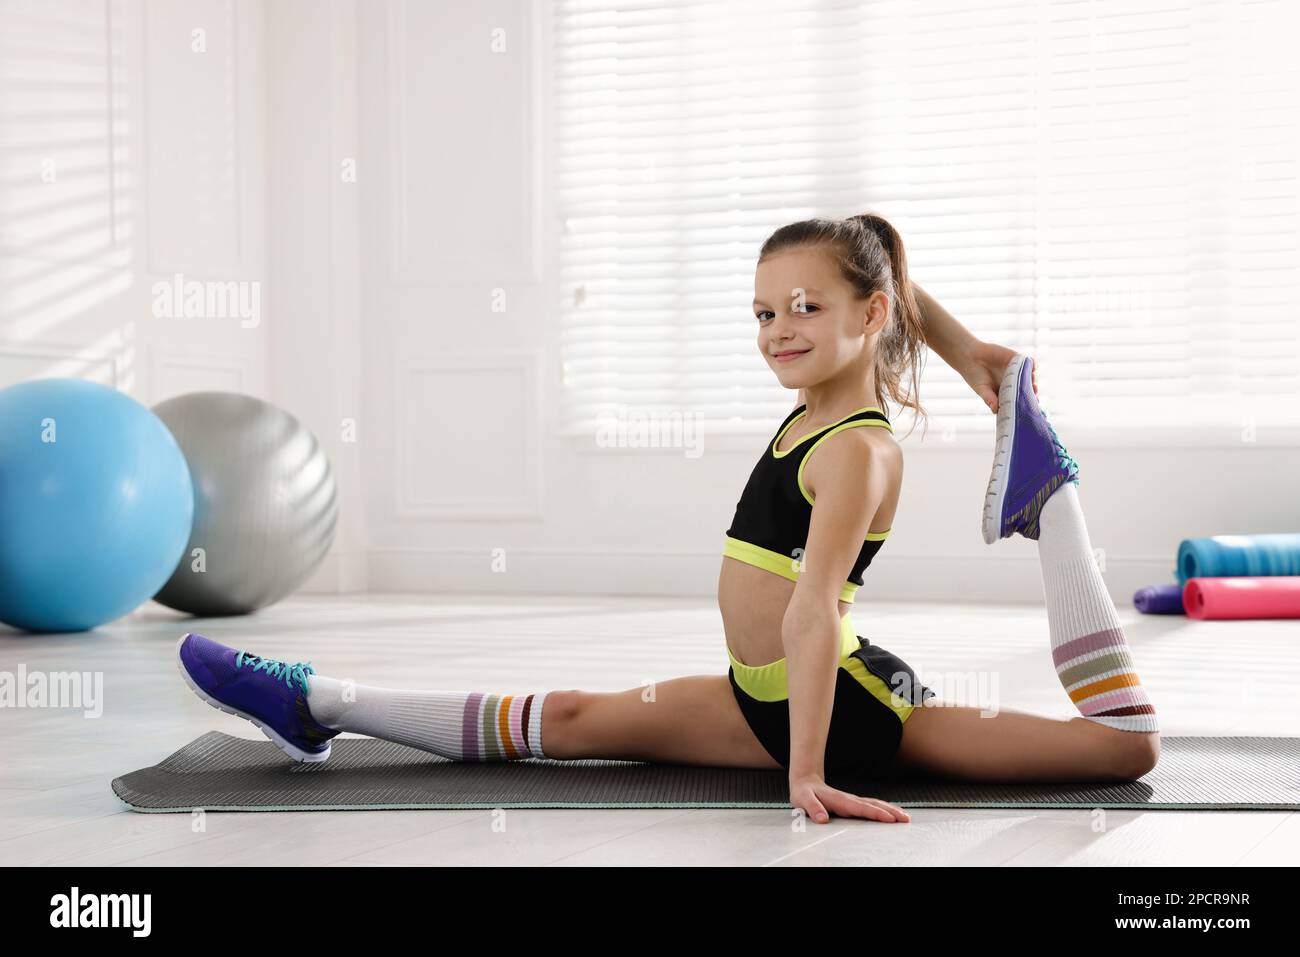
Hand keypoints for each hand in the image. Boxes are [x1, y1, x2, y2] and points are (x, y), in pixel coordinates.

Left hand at [789, 773, 910, 823]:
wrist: (805, 782)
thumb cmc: (804, 793)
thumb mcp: (803, 800)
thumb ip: (813, 809)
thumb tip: (823, 819)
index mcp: (840, 800)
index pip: (861, 808)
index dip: (876, 813)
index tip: (890, 819)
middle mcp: (849, 800)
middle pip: (873, 805)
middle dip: (890, 812)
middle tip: (906, 819)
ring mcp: (853, 801)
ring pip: (875, 804)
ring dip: (890, 810)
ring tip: (906, 817)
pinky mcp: (853, 803)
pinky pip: (872, 806)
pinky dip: (884, 809)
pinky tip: (893, 814)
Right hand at [960, 340, 1036, 413]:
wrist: (970, 357)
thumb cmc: (974, 376)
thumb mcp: (982, 390)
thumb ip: (990, 399)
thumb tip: (995, 410)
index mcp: (1006, 392)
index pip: (1019, 399)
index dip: (1024, 404)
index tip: (1028, 408)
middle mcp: (1013, 382)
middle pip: (1027, 389)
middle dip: (1032, 393)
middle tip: (1034, 396)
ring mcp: (1016, 370)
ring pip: (1030, 377)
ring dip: (1033, 380)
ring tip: (1032, 384)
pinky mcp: (1017, 359)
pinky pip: (1029, 362)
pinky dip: (1033, 365)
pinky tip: (1033, 369)